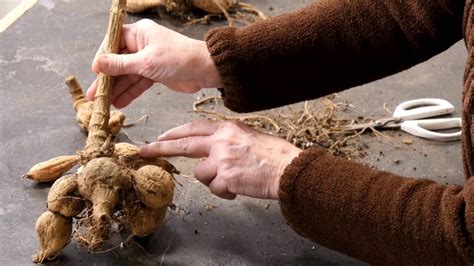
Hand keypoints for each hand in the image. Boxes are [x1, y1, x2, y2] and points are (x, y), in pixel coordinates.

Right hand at [86, 19, 222, 107]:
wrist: (205, 70)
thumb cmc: (178, 59)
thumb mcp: (146, 62)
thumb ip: (120, 65)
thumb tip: (97, 64)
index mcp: (139, 33)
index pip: (112, 43)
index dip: (102, 59)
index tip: (94, 73)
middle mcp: (142, 45)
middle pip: (118, 62)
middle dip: (107, 80)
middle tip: (93, 96)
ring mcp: (148, 60)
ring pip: (128, 76)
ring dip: (117, 89)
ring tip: (104, 104)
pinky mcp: (155, 74)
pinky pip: (138, 83)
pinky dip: (130, 93)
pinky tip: (119, 103)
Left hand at [139, 120, 301, 199]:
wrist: (287, 169)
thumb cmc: (273, 155)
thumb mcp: (249, 136)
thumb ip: (227, 139)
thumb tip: (211, 149)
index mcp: (227, 128)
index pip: (194, 128)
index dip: (175, 132)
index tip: (162, 136)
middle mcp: (221, 141)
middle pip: (184, 144)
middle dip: (161, 147)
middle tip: (144, 150)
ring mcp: (221, 159)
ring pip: (201, 173)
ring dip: (213, 180)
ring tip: (234, 179)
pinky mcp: (225, 177)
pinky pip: (214, 188)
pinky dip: (224, 191)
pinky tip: (239, 187)